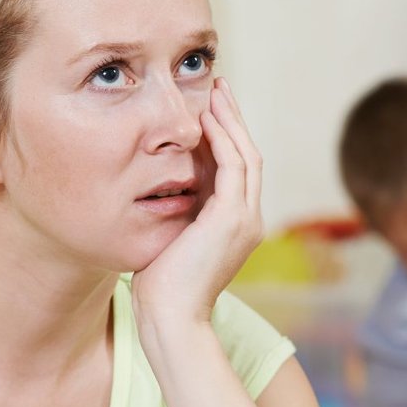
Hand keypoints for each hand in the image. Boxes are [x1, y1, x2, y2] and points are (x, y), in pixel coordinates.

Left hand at [132, 77, 263, 328]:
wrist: (171, 318)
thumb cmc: (161, 289)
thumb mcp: (170, 240)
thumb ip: (176, 213)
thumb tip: (157, 190)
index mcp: (235, 224)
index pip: (236, 170)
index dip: (225, 136)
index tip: (209, 109)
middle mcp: (249, 219)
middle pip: (248, 155)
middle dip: (233, 119)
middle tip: (219, 87)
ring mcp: (245, 218)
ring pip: (247, 155)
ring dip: (231, 120)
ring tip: (215, 91)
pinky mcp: (233, 218)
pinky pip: (234, 166)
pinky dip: (223, 138)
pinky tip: (206, 118)